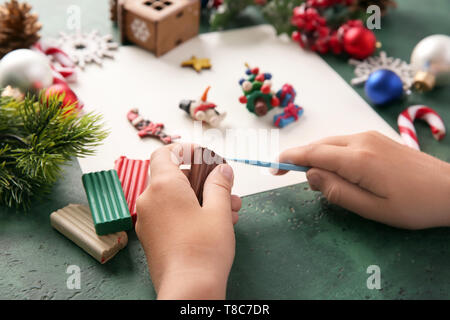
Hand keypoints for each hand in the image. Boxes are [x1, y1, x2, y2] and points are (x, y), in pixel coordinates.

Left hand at [135, 144, 240, 298]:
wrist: (188, 288)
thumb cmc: (204, 250)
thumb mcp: (218, 211)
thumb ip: (220, 185)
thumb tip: (222, 170)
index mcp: (163, 186)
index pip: (165, 153)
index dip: (185, 150)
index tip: (204, 156)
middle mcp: (149, 199)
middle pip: (173, 176)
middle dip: (202, 180)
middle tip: (225, 188)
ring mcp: (147, 219)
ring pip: (174, 197)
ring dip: (200, 198)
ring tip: (229, 210)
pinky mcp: (150, 236)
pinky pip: (169, 213)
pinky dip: (188, 212)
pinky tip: (214, 223)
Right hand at [273, 131, 449, 229]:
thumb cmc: (413, 205)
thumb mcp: (371, 209)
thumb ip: (336, 191)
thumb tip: (310, 175)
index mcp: (357, 159)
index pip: (312, 153)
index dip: (288, 159)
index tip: (273, 168)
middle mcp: (360, 140)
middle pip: (319, 144)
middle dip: (301, 158)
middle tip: (291, 177)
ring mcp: (369, 136)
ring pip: (330, 142)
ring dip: (317, 157)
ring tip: (320, 180)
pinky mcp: (376, 138)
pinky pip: (343, 142)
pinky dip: (331, 153)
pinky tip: (338, 170)